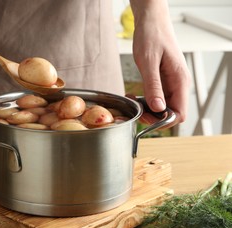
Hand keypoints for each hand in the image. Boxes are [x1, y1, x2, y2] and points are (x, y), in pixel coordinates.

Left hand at [130, 0, 189, 126]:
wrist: (151, 22)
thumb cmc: (151, 37)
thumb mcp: (148, 62)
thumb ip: (153, 86)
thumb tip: (158, 108)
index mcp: (180, 81)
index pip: (179, 114)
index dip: (164, 122)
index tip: (146, 117)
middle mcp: (178, 85)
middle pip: (170, 114)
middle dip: (152, 116)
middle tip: (135, 110)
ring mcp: (171, 84)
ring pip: (162, 107)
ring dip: (147, 109)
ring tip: (132, 100)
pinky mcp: (163, 82)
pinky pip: (157, 98)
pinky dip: (145, 101)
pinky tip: (134, 96)